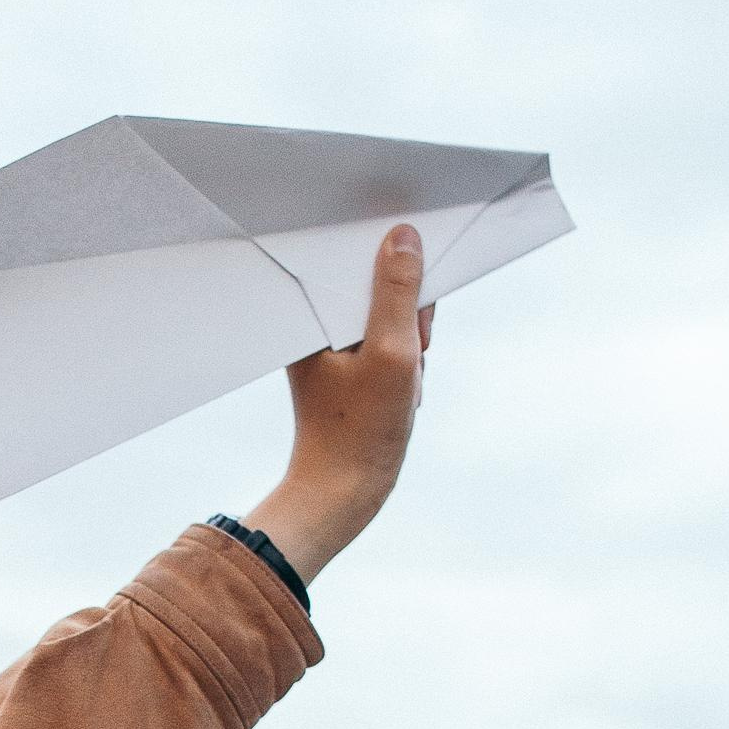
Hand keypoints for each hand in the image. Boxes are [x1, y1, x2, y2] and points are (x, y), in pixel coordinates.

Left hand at [233, 225, 434, 588]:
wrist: (343, 493)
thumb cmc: (362, 430)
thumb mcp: (394, 353)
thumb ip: (400, 293)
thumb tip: (404, 236)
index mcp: (309, 315)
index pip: (355, 259)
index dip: (396, 265)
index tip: (419, 278)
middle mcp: (314, 325)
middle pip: (378, 288)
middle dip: (409, 319)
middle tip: (414, 354)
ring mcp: (331, 348)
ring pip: (391, 318)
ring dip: (411, 347)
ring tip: (405, 384)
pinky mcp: (346, 367)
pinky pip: (389, 345)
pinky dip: (406, 365)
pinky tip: (403, 394)